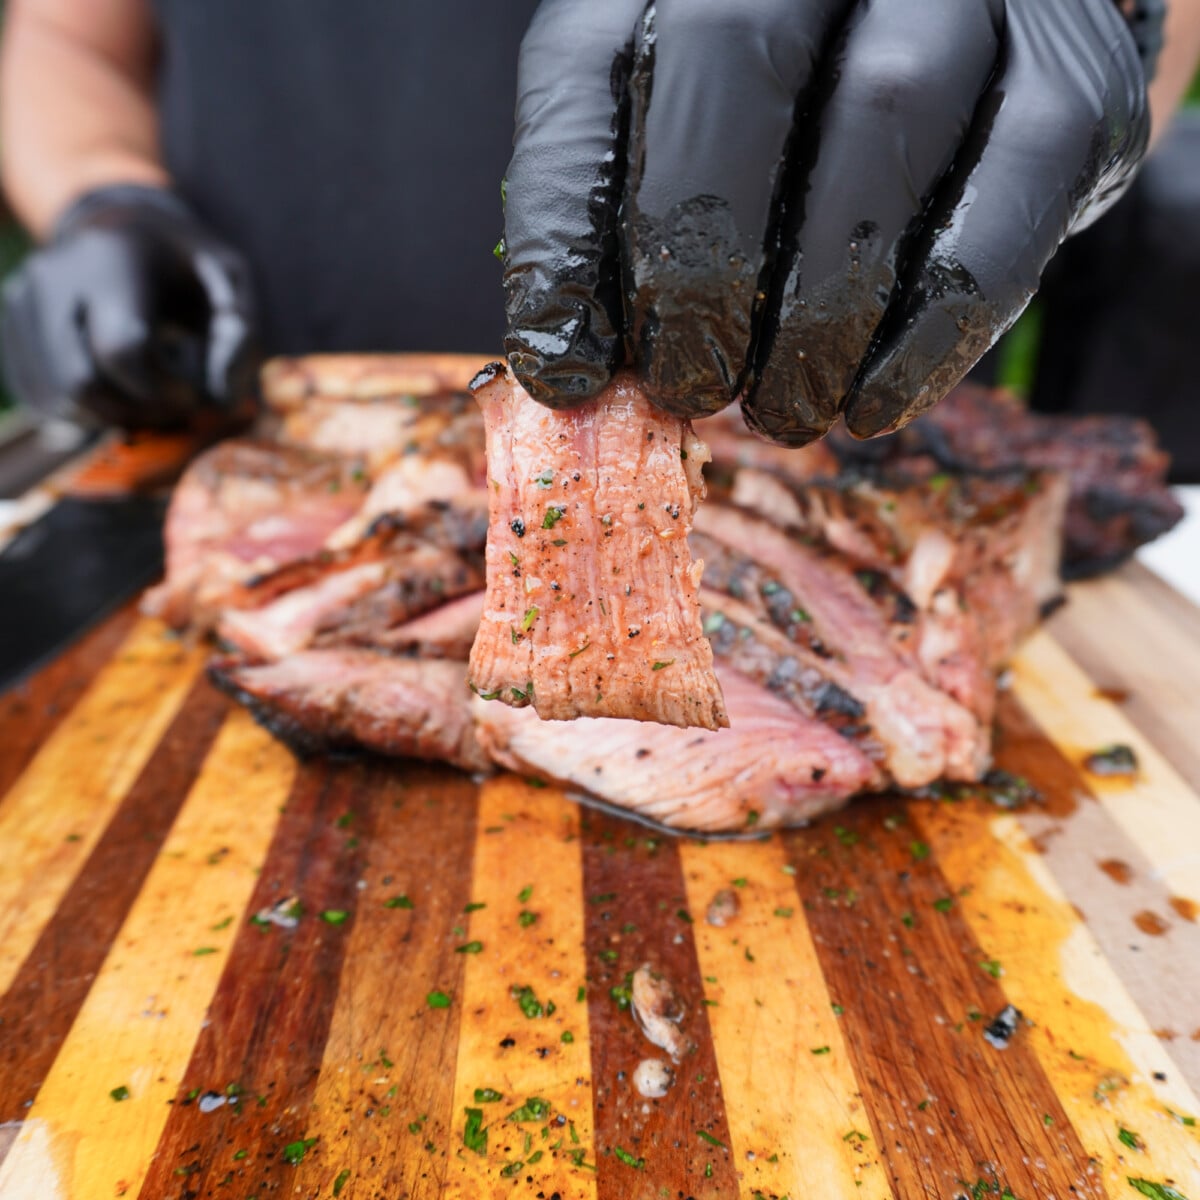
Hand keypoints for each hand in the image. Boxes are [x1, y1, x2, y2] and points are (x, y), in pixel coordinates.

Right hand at [2, 185, 258, 428]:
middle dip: (135, 411)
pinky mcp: (12, 323)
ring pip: (57, 397)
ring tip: (149, 401)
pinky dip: (84, 413)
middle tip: (172, 409)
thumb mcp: (230, 281)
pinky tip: (118, 397)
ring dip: (111, 417)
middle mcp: (55, 275)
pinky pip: (40, 396)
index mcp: (114, 259)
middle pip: (82, 381)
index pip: (122, 349)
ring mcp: (24, 298)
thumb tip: (223, 401)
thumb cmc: (183, 262)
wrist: (118, 225)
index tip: (192, 396)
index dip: (162, 391)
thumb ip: (239, 334)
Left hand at [502, 0, 1149, 443]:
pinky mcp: (1069, 71)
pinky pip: (1009, 192)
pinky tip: (872, 404)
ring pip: (885, 116)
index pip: (587, 67)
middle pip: (735, 51)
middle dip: (699, 251)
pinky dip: (933, 325)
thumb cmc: (789, 116)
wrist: (978, 34)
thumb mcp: (675, 137)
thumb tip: (571, 366)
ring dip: (818, 305)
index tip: (563, 368)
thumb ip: (616, 219)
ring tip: (781, 412)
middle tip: (687, 387)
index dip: (562, 227)